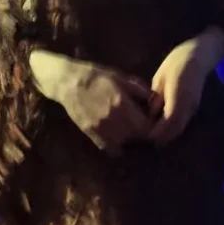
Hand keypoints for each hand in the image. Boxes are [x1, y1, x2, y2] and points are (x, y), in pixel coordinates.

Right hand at [30, 51, 151, 154]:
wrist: (69, 82)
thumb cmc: (97, 76)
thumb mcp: (120, 77)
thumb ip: (138, 89)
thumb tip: (153, 98)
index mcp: (123, 104)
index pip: (145, 126)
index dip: (150, 126)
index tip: (150, 122)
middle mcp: (114, 119)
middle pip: (135, 137)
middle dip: (141, 133)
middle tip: (141, 128)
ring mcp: (101, 128)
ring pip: (123, 144)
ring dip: (128, 140)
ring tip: (128, 132)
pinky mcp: (91, 133)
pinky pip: (107, 148)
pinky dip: (114, 147)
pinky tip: (116, 139)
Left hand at [149, 36, 212, 146]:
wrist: (198, 55)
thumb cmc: (176, 63)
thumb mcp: (160, 78)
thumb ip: (156, 97)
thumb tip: (150, 114)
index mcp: (177, 94)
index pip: (168, 120)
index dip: (158, 131)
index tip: (146, 137)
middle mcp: (188, 103)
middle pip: (176, 128)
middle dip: (164, 138)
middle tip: (149, 143)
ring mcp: (193, 106)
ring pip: (181, 127)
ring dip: (170, 135)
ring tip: (156, 139)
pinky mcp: (195, 106)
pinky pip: (184, 121)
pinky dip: (175, 128)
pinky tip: (165, 128)